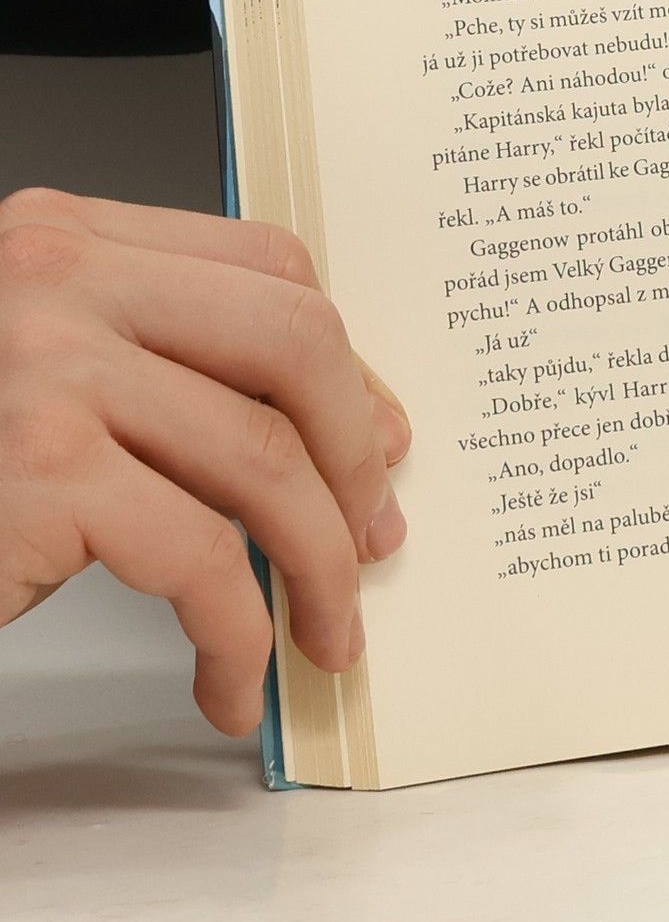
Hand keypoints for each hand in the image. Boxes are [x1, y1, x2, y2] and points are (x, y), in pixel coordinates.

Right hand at [0, 189, 410, 734]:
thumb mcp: (51, 378)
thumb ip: (173, 370)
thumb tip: (359, 430)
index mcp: (67, 238)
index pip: (271, 268)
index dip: (346, 367)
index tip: (377, 446)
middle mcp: (55, 278)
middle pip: (295, 344)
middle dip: (356, 457)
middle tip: (372, 540)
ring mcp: (45, 367)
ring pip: (265, 459)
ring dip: (320, 567)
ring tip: (328, 634)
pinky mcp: (37, 470)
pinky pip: (202, 558)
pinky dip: (242, 637)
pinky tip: (234, 682)